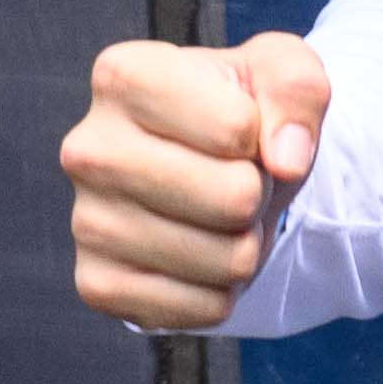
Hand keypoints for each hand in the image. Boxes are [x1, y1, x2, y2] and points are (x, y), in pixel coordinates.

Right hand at [63, 30, 328, 328]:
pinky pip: (203, 309)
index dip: (263, 134)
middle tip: (234, 181)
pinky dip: (221, 291)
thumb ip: (297, 89)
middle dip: (256, 194)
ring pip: (227, 260)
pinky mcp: (96, 285)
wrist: (205, 177)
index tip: (240, 130)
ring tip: (216, 217)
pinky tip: (196, 256)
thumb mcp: (280, 74)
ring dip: (244, 245)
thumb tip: (287, 159)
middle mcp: (88, 148)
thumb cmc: (237, 115)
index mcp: (124, 76)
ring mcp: (86, 221)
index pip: (237, 127)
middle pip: (234, 198)